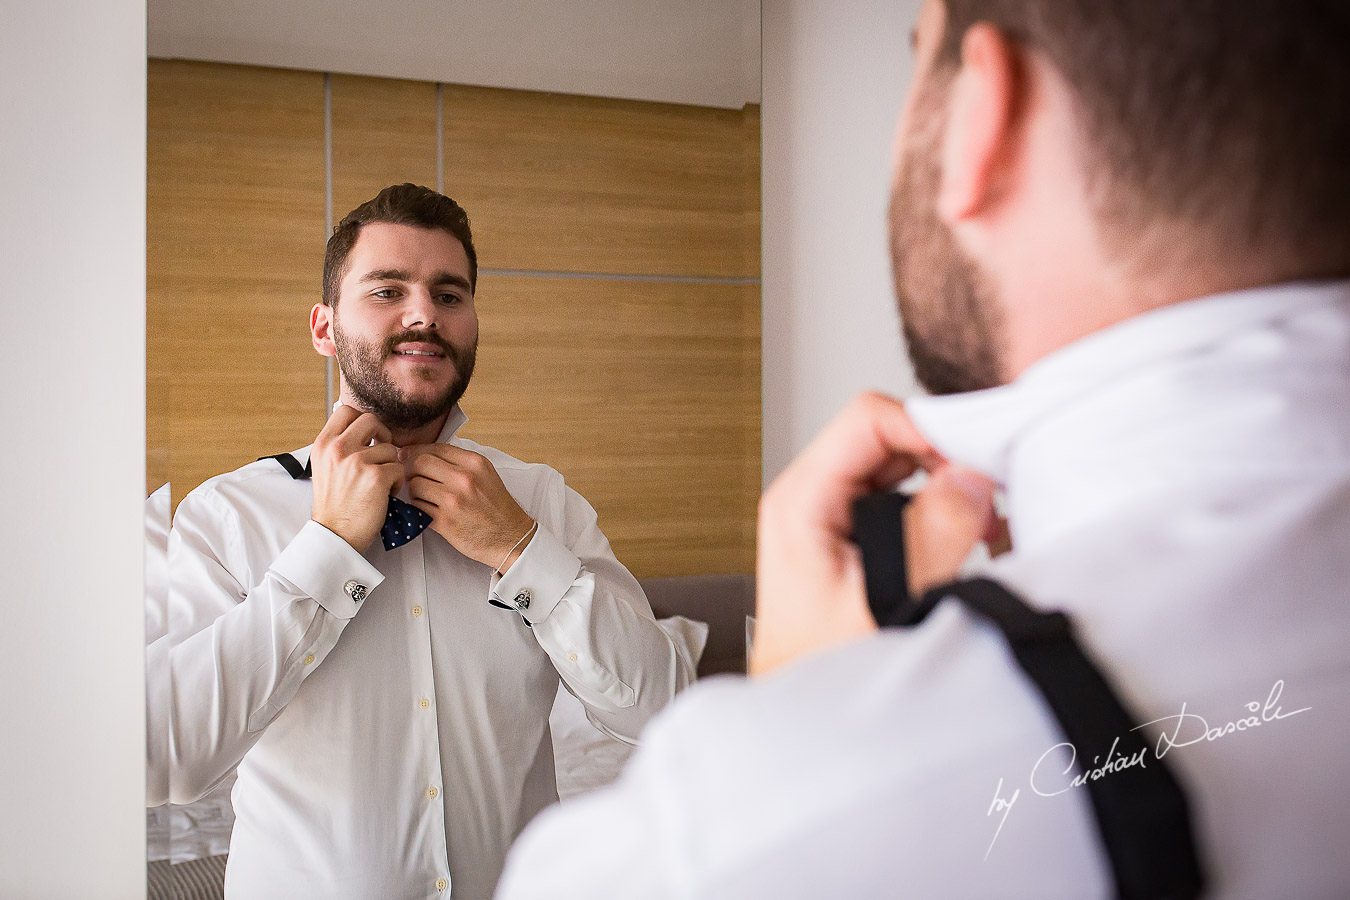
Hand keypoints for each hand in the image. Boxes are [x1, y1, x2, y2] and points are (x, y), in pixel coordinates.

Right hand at [310, 405, 403, 550]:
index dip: (363, 421)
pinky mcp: (375, 477)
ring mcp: (356, 462)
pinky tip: (385, 494)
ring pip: (390, 448)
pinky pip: (398, 468)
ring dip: (390, 465)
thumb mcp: (326, 467)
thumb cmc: (334, 504)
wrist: (334, 534)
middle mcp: (337, 449)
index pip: (347, 410)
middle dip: (383, 435)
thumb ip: (340, 446)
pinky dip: (396, 482)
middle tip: (382, 453)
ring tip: (380, 483)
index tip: (368, 436)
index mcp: (323, 444)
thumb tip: (363, 430)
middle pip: (372, 420)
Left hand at [402, 444, 535, 570]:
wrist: (511, 537)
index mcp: (474, 463)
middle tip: (413, 477)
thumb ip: (460, 462)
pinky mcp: (445, 522)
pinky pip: (418, 507)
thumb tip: (427, 454)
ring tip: (424, 496)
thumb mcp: (485, 474)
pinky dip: (418, 508)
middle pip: (420, 463)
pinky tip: (428, 509)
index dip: (416, 451)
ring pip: (415, 485)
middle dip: (412, 470)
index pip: (435, 448)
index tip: (408, 456)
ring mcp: (453, 501)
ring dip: (415, 491)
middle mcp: (464, 479)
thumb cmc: (497, 508)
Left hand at [749, 392, 996, 675]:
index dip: (927, 429)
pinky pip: (901, 498)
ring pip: (899, 467)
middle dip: (944, 461)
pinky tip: (966, 543)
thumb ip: (934, 533)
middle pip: (887, 437)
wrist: (804, 721)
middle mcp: (810, 498)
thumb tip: (972, 478)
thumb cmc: (825, 671)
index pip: (867, 420)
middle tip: (988, 500)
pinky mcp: (849, 535)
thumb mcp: (886, 601)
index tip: (974, 461)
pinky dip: (939, 512)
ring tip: (984, 529)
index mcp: (801, 501)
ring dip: (947, 489)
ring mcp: (828, 515)